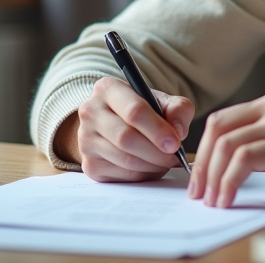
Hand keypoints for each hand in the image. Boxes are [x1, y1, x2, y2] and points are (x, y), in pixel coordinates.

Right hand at [61, 76, 194, 181]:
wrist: (117, 124)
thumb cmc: (143, 111)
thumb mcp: (163, 101)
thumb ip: (178, 109)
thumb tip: (178, 131)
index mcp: (108, 88)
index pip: (133, 110)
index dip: (157, 129)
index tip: (175, 143)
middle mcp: (91, 112)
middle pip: (126, 138)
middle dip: (156, 151)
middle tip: (174, 156)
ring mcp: (86, 140)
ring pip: (124, 159)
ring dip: (152, 165)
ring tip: (166, 161)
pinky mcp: (89, 164)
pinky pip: (121, 176)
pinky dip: (142, 175)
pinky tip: (151, 167)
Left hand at [187, 89, 264, 207]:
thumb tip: (230, 166)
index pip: (223, 120)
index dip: (204, 150)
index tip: (199, 178)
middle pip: (218, 128)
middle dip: (201, 164)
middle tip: (198, 192)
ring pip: (227, 143)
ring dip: (212, 176)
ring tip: (212, 201)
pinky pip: (244, 159)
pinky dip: (229, 181)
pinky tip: (229, 198)